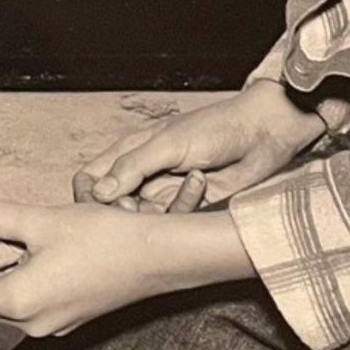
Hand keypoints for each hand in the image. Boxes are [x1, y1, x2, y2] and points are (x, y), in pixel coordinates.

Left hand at [0, 197, 250, 337]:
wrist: (159, 257)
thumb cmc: (106, 239)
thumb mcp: (41, 220)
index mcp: (18, 301)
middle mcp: (32, 323)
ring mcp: (54, 324)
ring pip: (7, 302)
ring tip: (2, 238)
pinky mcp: (71, 317)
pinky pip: (31, 302)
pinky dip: (21, 279)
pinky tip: (33, 251)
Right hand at [72, 83, 326, 211]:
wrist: (262, 134)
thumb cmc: (215, 127)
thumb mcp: (168, 143)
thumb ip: (131, 167)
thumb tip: (98, 193)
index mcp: (128, 152)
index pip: (88, 180)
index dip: (87, 196)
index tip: (102, 204)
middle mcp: (142, 176)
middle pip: (112, 208)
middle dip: (123, 211)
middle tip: (139, 206)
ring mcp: (165, 194)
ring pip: (143, 220)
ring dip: (159, 210)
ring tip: (185, 183)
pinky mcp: (188, 210)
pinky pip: (173, 223)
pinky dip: (185, 206)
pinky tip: (202, 183)